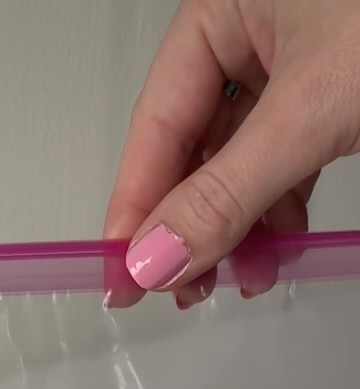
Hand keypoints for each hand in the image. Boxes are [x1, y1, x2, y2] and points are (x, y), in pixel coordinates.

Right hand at [104, 0, 359, 306]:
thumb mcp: (312, 109)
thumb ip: (229, 190)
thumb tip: (160, 254)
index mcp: (224, 4)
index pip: (156, 123)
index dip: (136, 207)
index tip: (124, 275)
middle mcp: (253, 28)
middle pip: (194, 148)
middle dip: (191, 228)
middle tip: (179, 290)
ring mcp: (294, 60)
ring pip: (240, 162)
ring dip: (237, 231)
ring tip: (238, 280)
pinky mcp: (333, 92)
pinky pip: (284, 162)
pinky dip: (277, 212)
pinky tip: (276, 251)